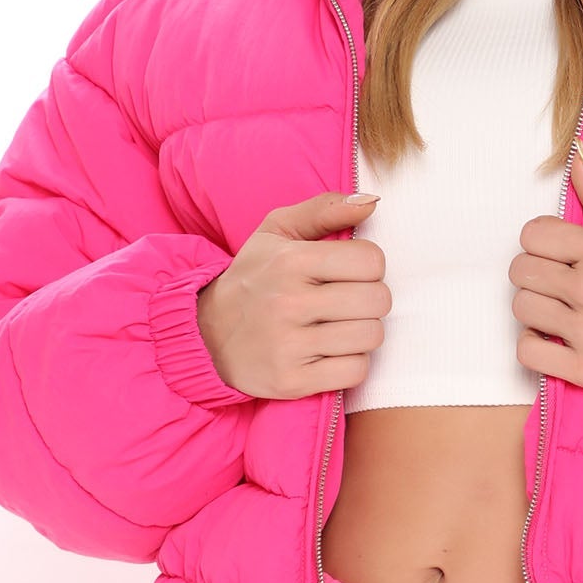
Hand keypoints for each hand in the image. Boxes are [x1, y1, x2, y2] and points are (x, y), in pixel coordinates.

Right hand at [196, 190, 389, 399]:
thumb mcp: (277, 231)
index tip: (349, 272)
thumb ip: (325, 209)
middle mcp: (287, 302)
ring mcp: (288, 345)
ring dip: (363, 332)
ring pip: (370, 336)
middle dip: (370, 299)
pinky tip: (331, 353)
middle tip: (348, 301)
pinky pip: (355, 372)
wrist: (205, 334)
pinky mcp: (291, 381)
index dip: (369, 266)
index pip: (371, 261)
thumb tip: (373, 201)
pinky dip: (351, 363)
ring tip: (339, 326)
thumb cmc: (253, 278)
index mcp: (290, 261)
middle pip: (377, 300)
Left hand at [509, 140, 582, 402]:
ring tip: (560, 309)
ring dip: (536, 306)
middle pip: (521, 271)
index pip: (533, 234)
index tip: (559, 251)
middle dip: (537, 271)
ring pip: (522, 308)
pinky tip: (554, 339)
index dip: (543, 240)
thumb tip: (578, 156)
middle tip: (560, 280)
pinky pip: (529, 352)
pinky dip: (534, 345)